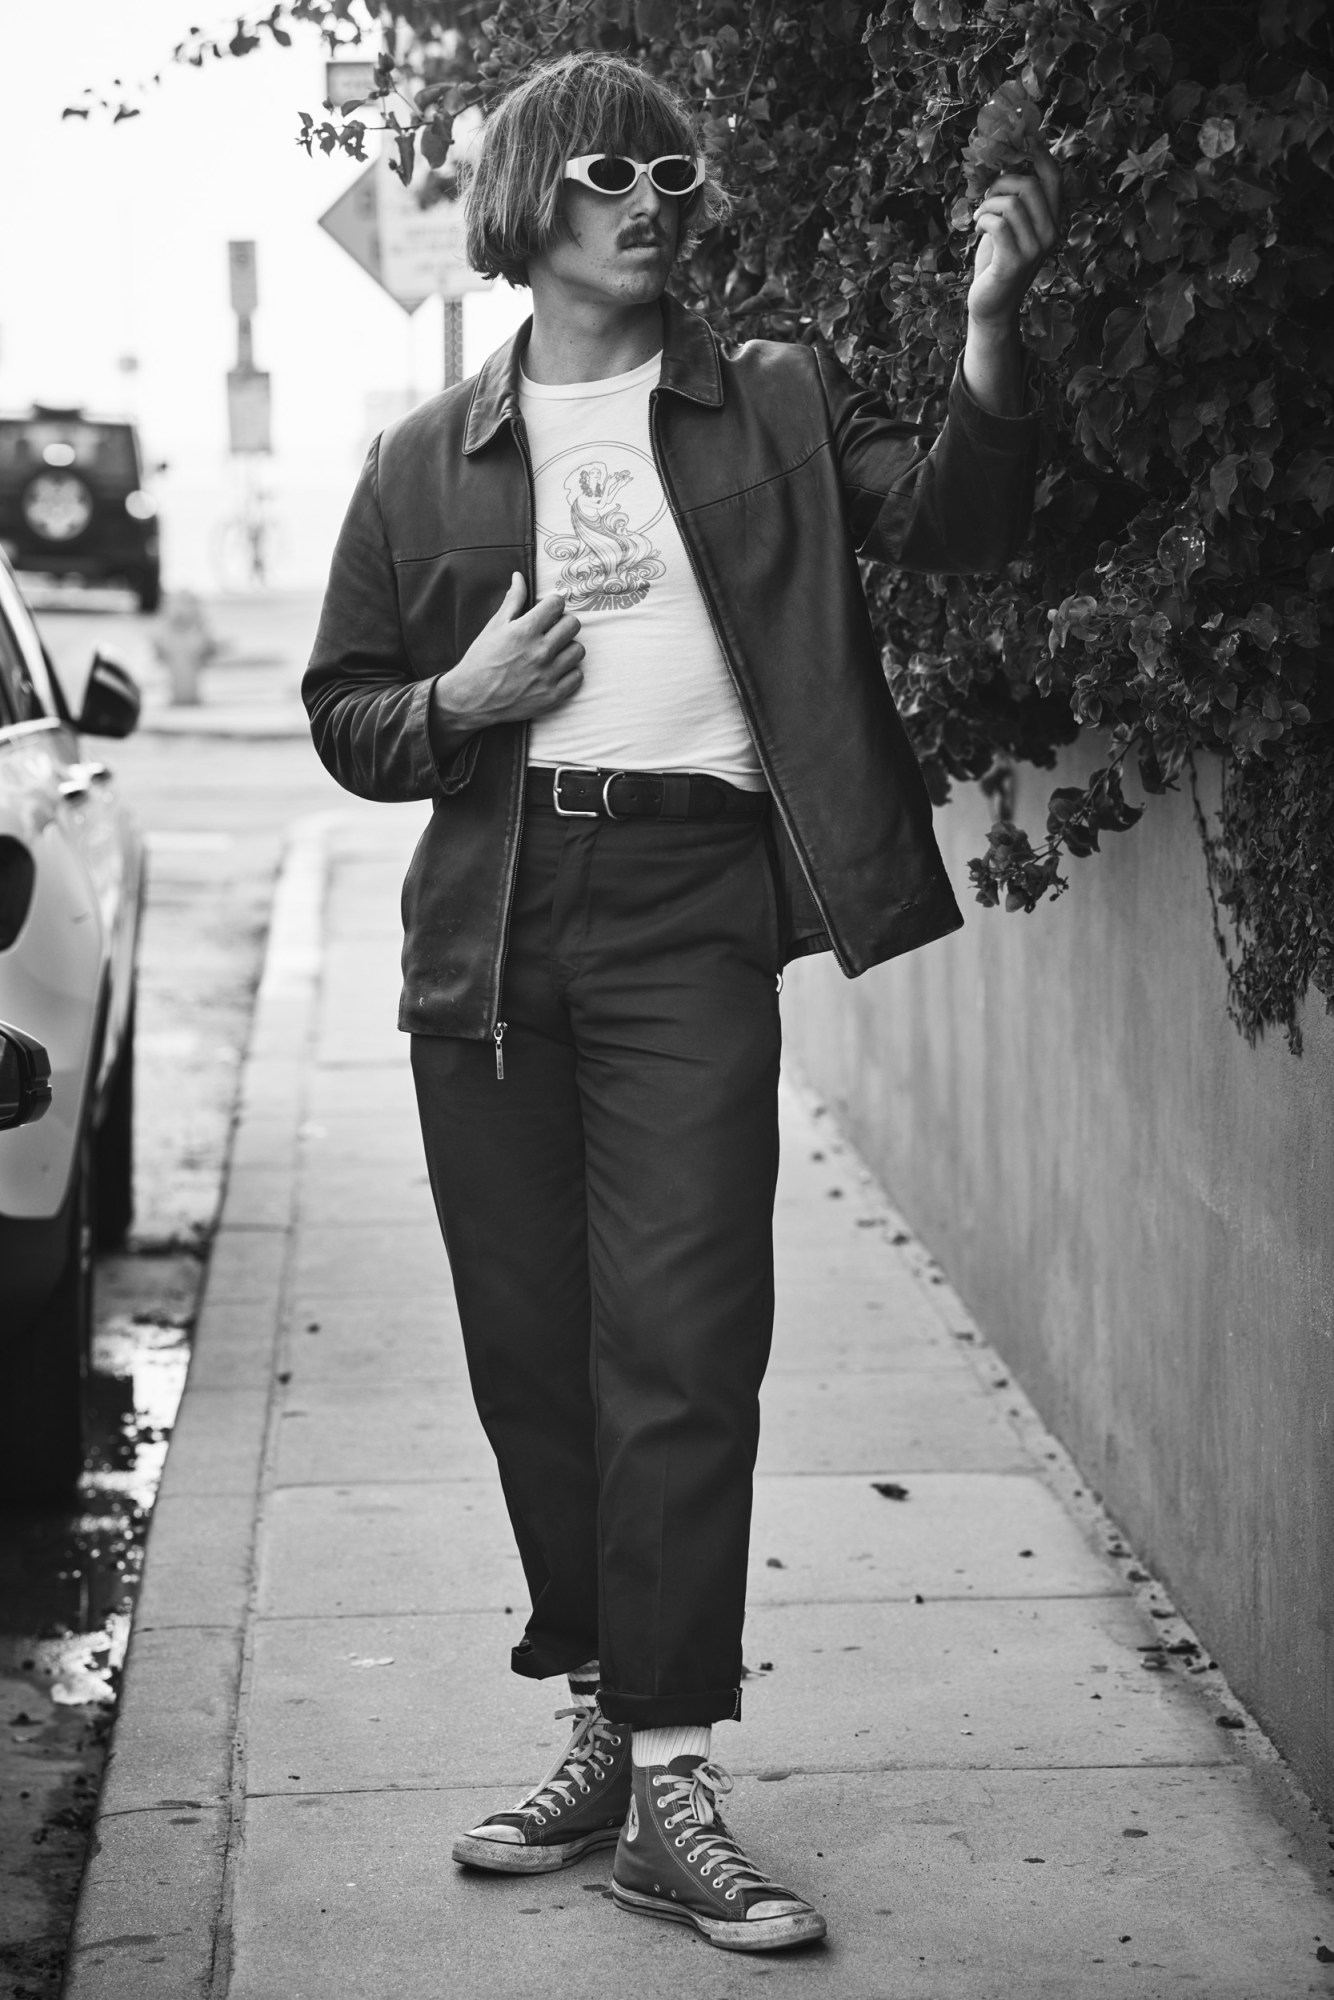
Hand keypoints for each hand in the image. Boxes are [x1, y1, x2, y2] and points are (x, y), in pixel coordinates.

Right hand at [431, 572, 583, 747]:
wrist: (471, 698)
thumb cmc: (481, 660)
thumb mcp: (494, 626)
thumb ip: (512, 601)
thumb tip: (519, 577)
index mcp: (525, 631)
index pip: (557, 604)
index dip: (552, 605)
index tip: (547, 611)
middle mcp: (540, 652)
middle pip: (573, 625)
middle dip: (563, 624)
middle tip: (552, 631)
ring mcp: (548, 676)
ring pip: (578, 651)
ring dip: (568, 648)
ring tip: (553, 652)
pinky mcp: (552, 696)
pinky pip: (577, 677)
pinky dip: (569, 673)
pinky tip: (554, 671)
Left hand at [966, 151, 1062, 327]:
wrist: (991, 306)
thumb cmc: (996, 262)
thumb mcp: (1008, 224)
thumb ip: (1012, 197)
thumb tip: (1002, 160)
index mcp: (1053, 219)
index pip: (1054, 176)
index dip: (1037, 153)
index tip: (1017, 140)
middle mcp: (1051, 233)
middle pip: (1030, 184)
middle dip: (1000, 182)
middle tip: (984, 195)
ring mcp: (1036, 248)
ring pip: (1011, 202)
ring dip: (986, 204)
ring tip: (979, 217)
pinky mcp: (1015, 261)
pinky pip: (998, 223)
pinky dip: (981, 220)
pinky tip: (977, 229)